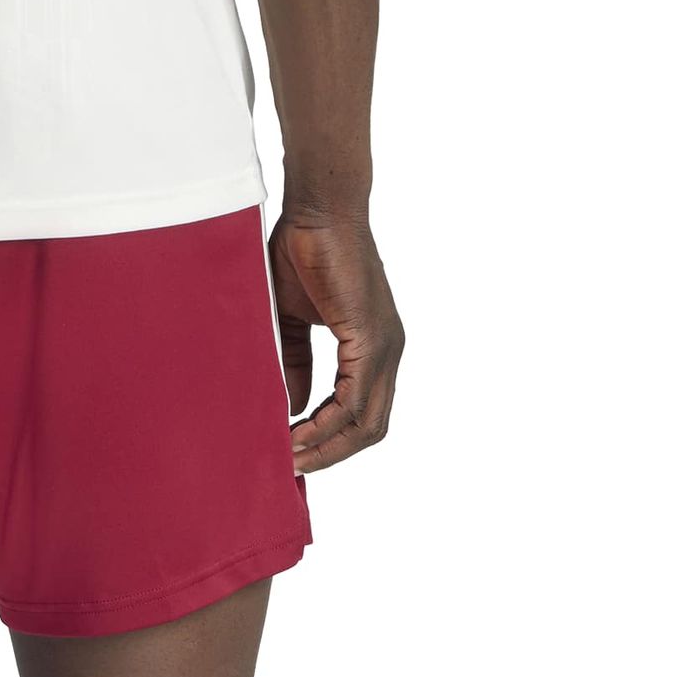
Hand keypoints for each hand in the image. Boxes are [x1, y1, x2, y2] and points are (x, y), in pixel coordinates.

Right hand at [270, 213, 403, 473]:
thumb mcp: (293, 323)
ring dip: (327, 448)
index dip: (327, 441)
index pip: (360, 414)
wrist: (316, 209)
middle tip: (290, 467)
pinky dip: (324, 424)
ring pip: (366, 423)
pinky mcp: (372, 338)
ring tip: (289, 456)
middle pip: (370, 429)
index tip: (290, 452)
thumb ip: (297, 366)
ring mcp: (385, 347)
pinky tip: (294, 430)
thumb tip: (295, 408)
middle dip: (330, 456)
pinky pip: (353, 400)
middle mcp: (387, 352)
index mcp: (372, 348)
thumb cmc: (302, 253)